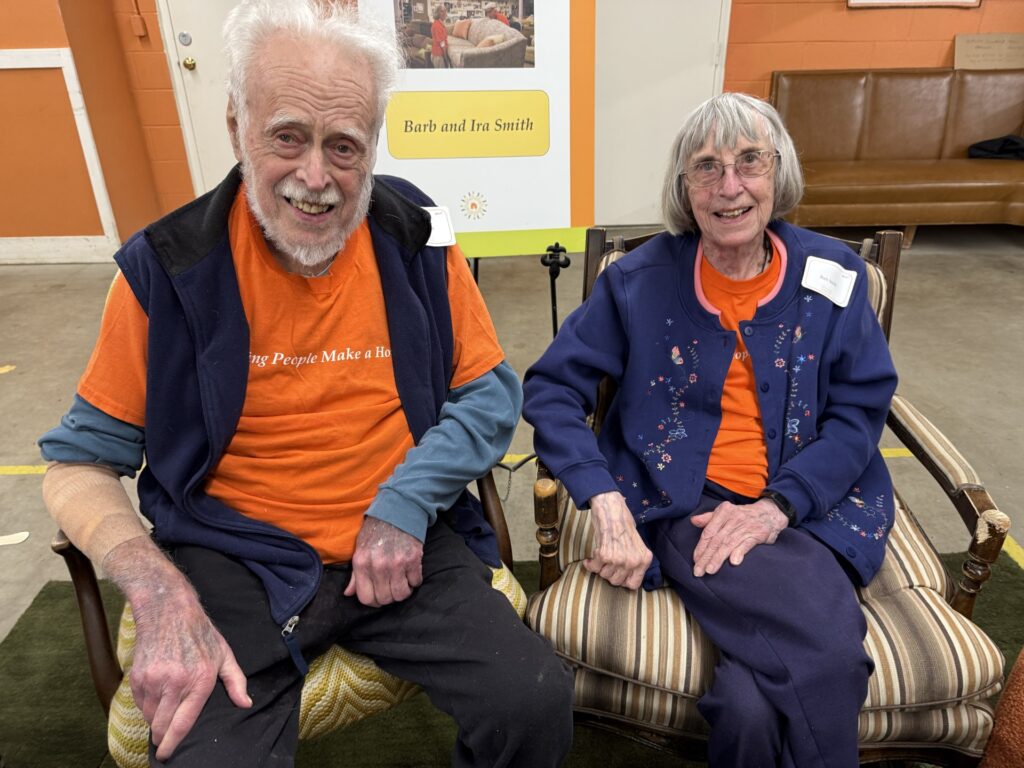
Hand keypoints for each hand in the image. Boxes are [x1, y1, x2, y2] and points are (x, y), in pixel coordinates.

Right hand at [103, 538, 250, 760]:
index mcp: (200, 680)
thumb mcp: (224, 655)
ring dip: (156, 720)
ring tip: (165, 711)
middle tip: (165, 741)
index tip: (167, 755)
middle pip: (162, 726)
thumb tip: (246, 704)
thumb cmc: (200, 634)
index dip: (173, 744)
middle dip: (163, 737)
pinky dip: (147, 706)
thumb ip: (236, 682)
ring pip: (150, 716)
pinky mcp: (138, 676)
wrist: (169, 611)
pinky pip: (140, 703)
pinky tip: (157, 697)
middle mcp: (175, 683)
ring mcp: (154, 679)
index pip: (182, 723)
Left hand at [344, 516, 423, 606]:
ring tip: (402, 582)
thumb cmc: (376, 531)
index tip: (379, 596)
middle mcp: (377, 566)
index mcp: (361, 564)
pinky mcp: (413, 559)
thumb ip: (355, 574)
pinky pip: (416, 582)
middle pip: (385, 599)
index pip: (366, 598)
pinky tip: (411, 572)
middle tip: (392, 587)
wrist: (397, 511)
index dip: (373, 601)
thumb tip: (348, 594)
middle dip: (389, 597)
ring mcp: (396, 563)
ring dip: (403, 591)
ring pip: (401, 595)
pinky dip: (414, 581)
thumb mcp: (360, 550)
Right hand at [584, 491, 652, 589]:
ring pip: (604, 575)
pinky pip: (594, 568)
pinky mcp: (604, 555)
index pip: (633, 585)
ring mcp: (619, 559)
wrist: (612, 509)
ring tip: (600, 557)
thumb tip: (627, 580)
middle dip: (609, 573)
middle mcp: (633, 562)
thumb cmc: (624, 524)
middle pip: (616, 582)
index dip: (623, 581)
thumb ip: (635, 562)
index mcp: (644, 560)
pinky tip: (590, 558)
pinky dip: (590, 564)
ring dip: (599, 567)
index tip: (617, 574)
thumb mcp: (637, 545)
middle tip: (607, 563)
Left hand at [690, 498, 787, 576]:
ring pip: (728, 544)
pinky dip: (739, 552)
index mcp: (723, 512)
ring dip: (718, 558)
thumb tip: (693, 521)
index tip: (695, 560)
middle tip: (699, 571)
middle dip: (706, 557)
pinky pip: (746, 544)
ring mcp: (745, 526)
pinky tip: (733, 562)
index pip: (709, 532)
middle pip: (716, 540)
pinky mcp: (757, 534)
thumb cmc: (743, 516)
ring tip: (710, 570)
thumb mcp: (726, 512)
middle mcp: (733, 519)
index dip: (701, 547)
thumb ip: (709, 518)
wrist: (769, 513)